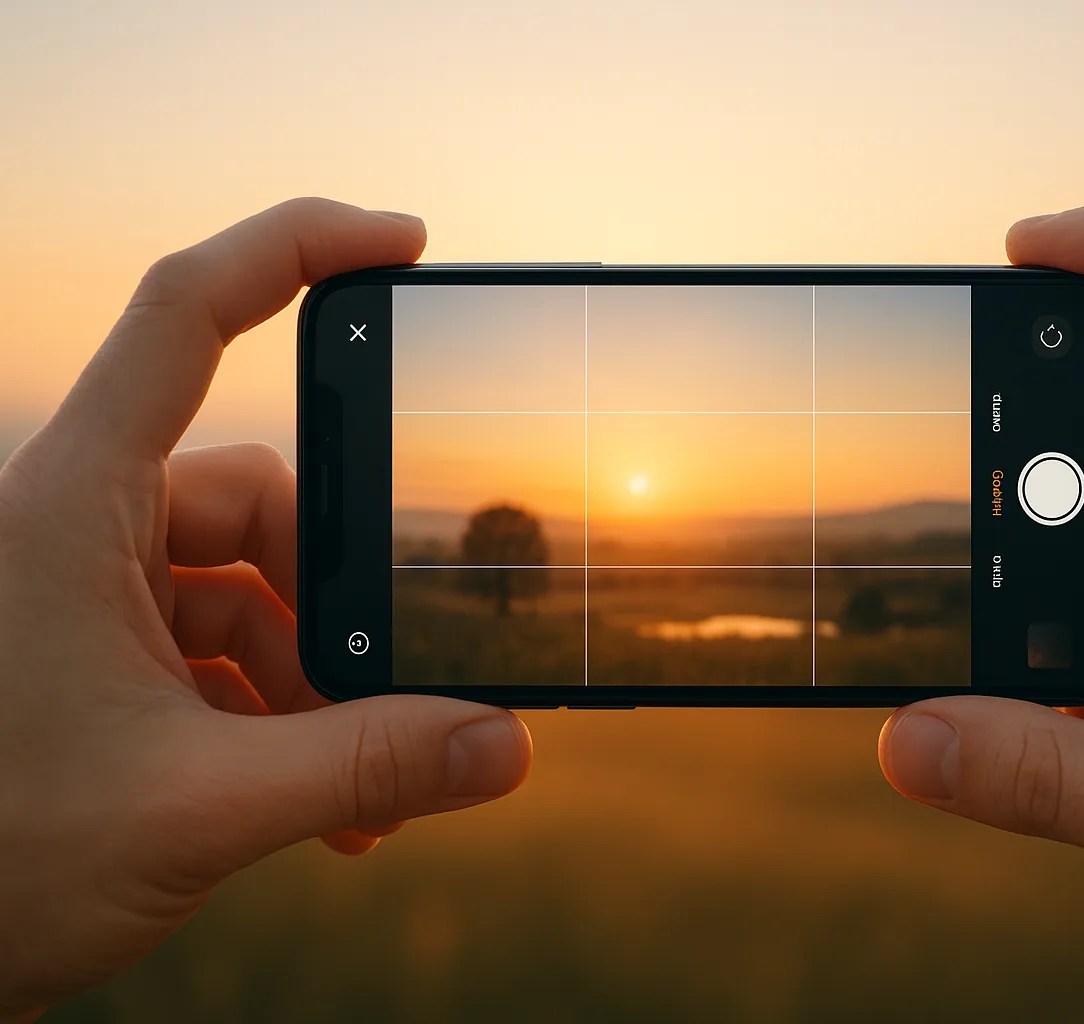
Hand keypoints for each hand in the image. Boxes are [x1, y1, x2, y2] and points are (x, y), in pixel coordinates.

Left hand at [0, 199, 531, 1020]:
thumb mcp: (200, 807)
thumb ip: (370, 766)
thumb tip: (508, 746)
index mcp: (75, 506)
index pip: (185, 314)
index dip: (296, 246)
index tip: (405, 242)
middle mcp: (82, 524)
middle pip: (263, 499)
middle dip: (338, 608)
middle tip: (395, 699)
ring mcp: (92, 589)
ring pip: (254, 586)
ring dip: (318, 682)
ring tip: (357, 787)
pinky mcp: (104, 651)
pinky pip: (228, 646)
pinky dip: (284, 712)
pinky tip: (323, 798)